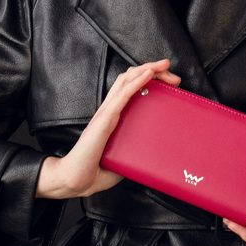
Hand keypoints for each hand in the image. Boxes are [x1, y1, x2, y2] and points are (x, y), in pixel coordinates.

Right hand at [36, 59, 180, 199]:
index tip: (170, 83)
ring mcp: (106, 113)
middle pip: (129, 78)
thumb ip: (135, 152)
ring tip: (163, 65)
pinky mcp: (105, 120)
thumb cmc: (94, 171)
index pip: (130, 88)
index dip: (149, 79)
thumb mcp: (124, 159)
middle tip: (170, 70)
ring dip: (147, 69)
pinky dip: (137, 81)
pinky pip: (123, 95)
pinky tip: (149, 74)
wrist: (75, 180)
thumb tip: (153, 156)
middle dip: (151, 69)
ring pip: (126, 80)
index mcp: (112, 117)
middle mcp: (109, 110)